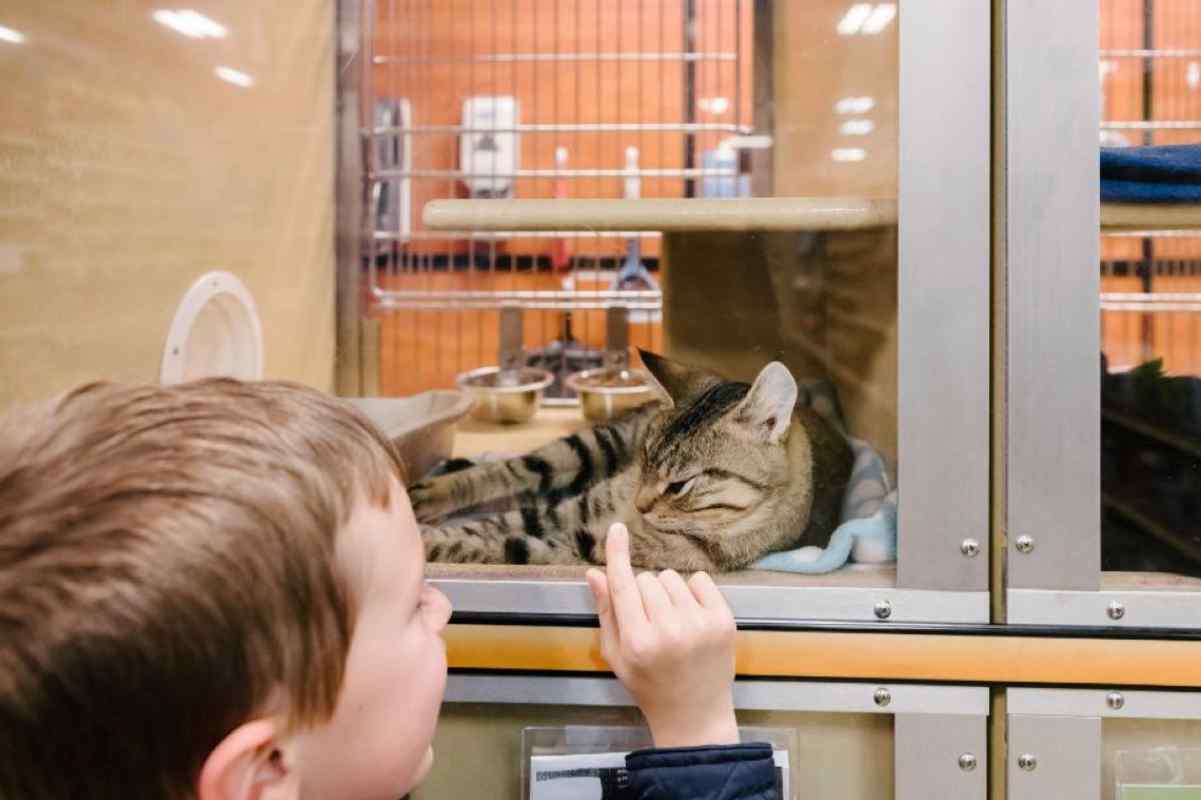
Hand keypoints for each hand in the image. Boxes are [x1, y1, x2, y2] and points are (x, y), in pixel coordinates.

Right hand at [585, 523, 738, 748]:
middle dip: (643, 593)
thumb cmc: (648, 685)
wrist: (694, 715)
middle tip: (650, 622)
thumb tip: (594, 572)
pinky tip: (691, 617)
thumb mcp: (616, 655)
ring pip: (671, 578)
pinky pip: (700, 580)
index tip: (618, 528)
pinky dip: (693, 591)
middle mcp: (668, 631)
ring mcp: (699, 625)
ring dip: (668, 593)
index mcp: (637, 641)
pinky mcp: (723, 622)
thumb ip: (606, 612)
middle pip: (647, 579)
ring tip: (672, 623)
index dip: (618, 553)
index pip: (623, 584)